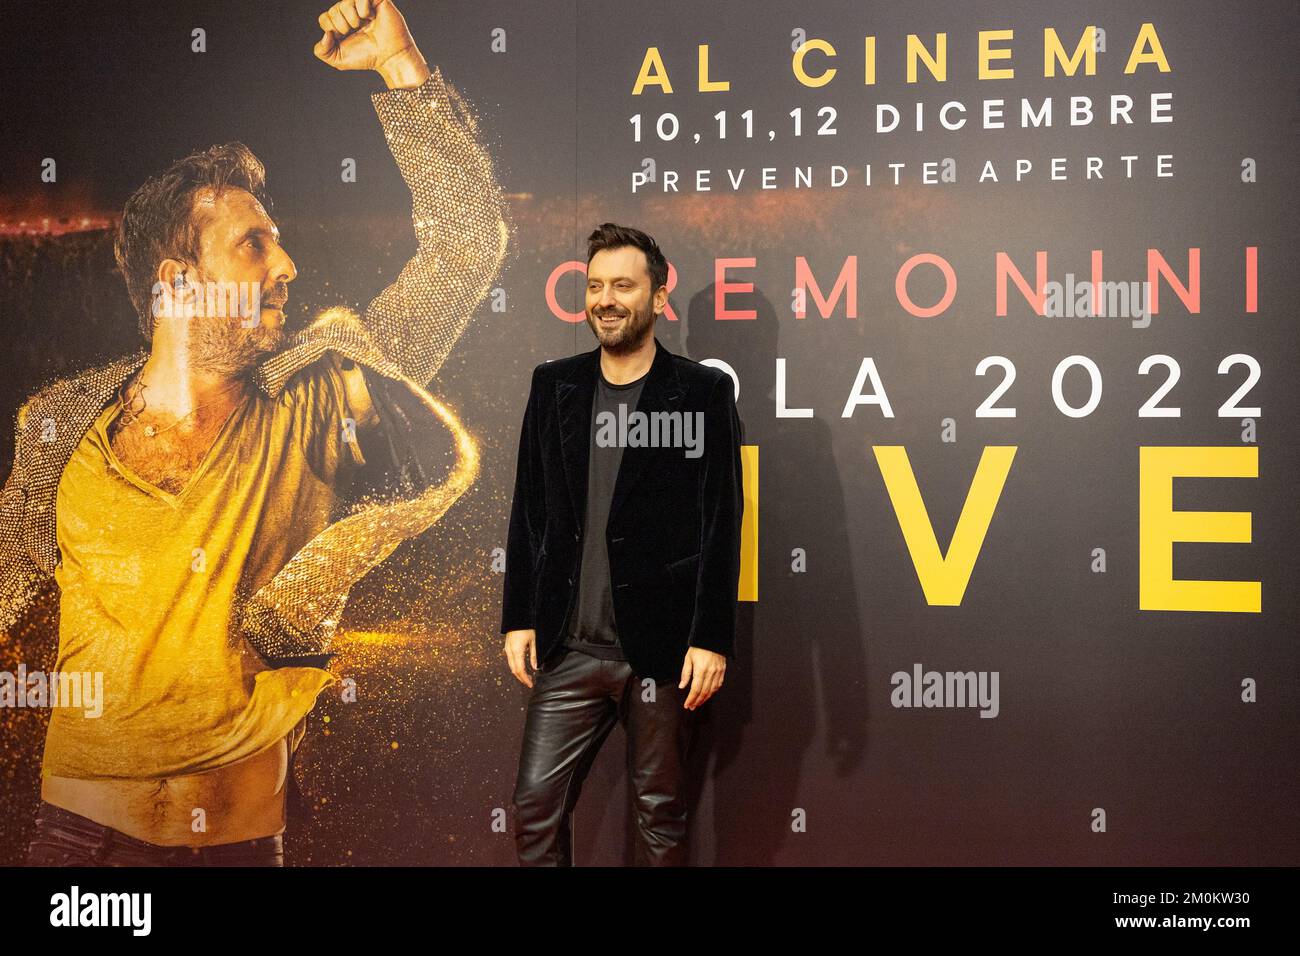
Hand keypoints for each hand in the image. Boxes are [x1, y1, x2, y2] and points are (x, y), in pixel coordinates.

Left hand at [313, 0, 430, 88]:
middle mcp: (351, 13)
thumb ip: (321, 51)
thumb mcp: (338, 60)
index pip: (324, 18)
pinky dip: (362, 8)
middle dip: (341, 25)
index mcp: (342, 24)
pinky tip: (370, 17)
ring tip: (362, 25)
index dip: (331, 29)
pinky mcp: (376, 0)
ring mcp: (363, 5)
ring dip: (351, 17)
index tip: (344, 38)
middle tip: (355, 32)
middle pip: (333, 10)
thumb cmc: (367, 57)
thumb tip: (325, 34)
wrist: (389, 57)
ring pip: (345, 2)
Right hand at [503, 629, 537, 687]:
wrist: (518, 615)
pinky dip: (516, 666)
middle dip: (521, 678)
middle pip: (514, 670)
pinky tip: (522, 667)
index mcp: (516, 651)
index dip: (525, 679)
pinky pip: (510, 660)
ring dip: (518, 673)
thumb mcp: (534, 641)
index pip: (520, 670)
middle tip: (529, 683)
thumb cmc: (527, 626)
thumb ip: (534, 655)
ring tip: (526, 677)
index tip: (530, 684)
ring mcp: (507, 648)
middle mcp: (509, 651)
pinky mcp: (507, 646)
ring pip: (511, 665)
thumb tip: (535, 667)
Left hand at [679, 647, 725, 709]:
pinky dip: (713, 692)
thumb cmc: (699, 647)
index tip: (687, 705)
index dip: (691, 699)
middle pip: (704, 692)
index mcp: (701, 669)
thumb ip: (685, 673)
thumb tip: (682, 686)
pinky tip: (708, 695)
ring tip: (698, 703)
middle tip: (692, 706)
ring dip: (705, 699)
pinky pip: (718, 685)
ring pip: (712, 690)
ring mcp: (718, 672)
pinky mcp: (722, 671)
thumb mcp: (688, 658)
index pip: (695, 689)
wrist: (712, 638)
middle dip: (697, 701)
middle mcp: (711, 672)